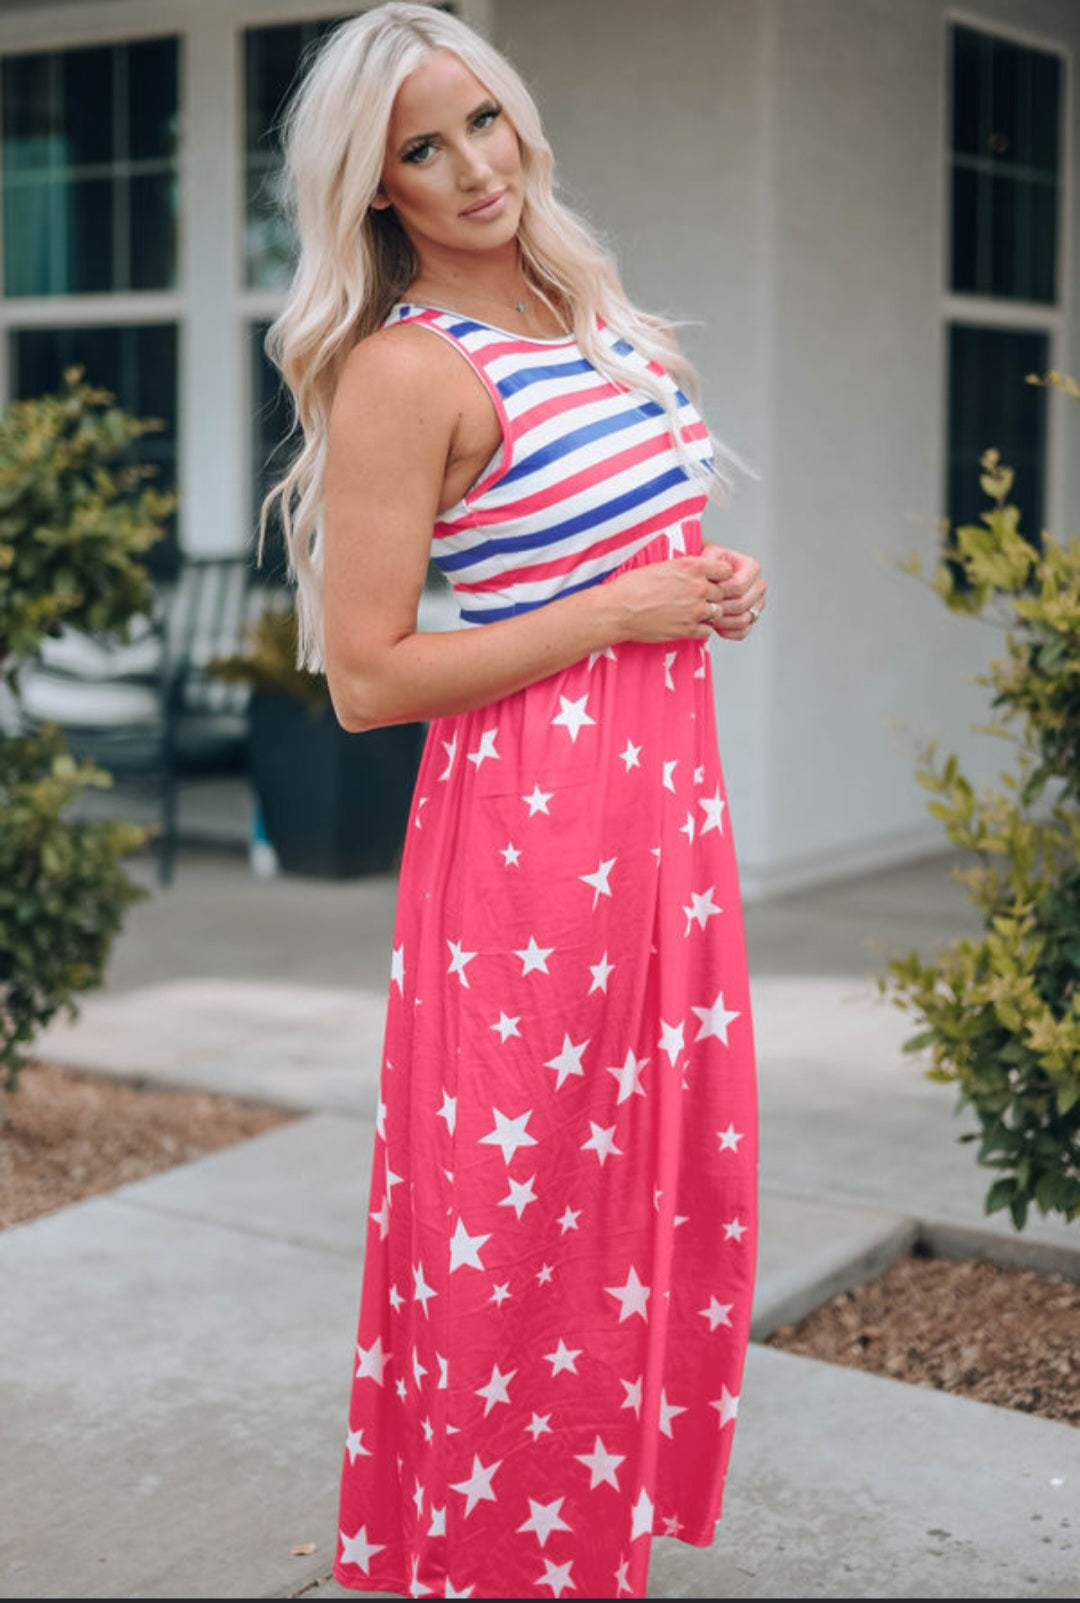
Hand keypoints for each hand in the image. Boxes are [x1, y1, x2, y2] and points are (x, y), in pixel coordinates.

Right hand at [607, 551, 732, 643]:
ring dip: (707, 613)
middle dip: (712, 596)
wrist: (618, 609)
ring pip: (717, 612)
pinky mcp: (688, 629)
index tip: (713, 580)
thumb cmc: (632, 586)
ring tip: (691, 612)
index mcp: (691, 567)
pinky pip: (707, 631)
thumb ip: (685, 568)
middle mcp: (697, 587)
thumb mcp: (662, 565)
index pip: (726, 570)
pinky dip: (700, 629)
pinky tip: (686, 624)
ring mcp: (695, 610)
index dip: (720, 576)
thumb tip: (696, 570)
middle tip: (697, 599)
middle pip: (722, 593)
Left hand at [707, 543, 765, 639]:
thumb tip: (711, 573)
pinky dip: (728, 632)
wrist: (709, 574)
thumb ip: (710, 561)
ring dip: (723, 622)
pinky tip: (716, 627)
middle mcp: (759, 585)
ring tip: (708, 617)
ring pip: (743, 620)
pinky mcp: (752, 618)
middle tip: (704, 608)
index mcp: (752, 567)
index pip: (738, 586)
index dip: (720, 592)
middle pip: (742, 604)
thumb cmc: (709, 564)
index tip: (704, 593)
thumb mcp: (708, 556)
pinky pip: (742, 631)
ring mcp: (758, 603)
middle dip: (720, 608)